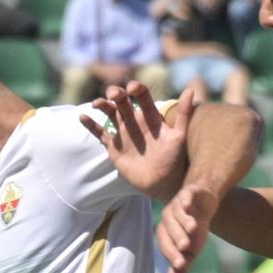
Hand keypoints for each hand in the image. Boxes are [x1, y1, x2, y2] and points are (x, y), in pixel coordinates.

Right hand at [78, 80, 198, 205]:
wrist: (163, 184)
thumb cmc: (175, 160)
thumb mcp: (179, 135)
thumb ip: (184, 113)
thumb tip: (191, 89)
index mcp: (151, 117)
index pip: (142, 96)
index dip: (136, 89)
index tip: (133, 89)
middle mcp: (136, 121)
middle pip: (122, 101)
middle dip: (116, 94)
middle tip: (115, 95)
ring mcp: (124, 133)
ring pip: (110, 113)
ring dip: (103, 105)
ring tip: (98, 104)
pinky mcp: (114, 147)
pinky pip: (100, 133)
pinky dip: (91, 125)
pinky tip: (82, 117)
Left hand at [155, 178, 219, 272]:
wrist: (204, 204)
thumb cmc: (194, 231)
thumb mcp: (190, 251)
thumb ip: (181, 267)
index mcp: (166, 233)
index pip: (165, 244)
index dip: (172, 254)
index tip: (181, 265)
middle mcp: (168, 217)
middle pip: (169, 227)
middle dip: (177, 237)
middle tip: (186, 247)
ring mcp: (177, 203)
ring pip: (177, 211)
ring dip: (184, 220)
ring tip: (194, 227)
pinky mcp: (188, 192)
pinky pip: (185, 195)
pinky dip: (186, 199)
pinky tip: (189, 205)